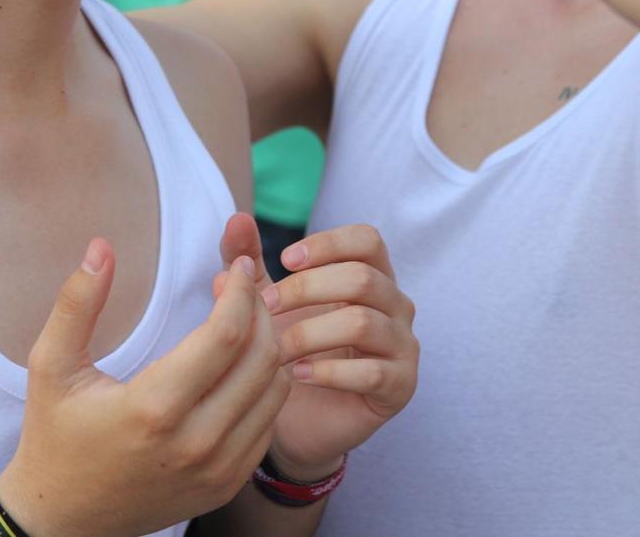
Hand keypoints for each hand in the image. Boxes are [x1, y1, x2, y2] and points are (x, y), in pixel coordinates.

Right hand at [0, 239, 290, 536]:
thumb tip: (101, 246)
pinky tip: (242, 362)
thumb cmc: (54, 436)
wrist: (63, 520)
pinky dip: (265, 384)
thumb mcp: (50, 366)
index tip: (236, 266)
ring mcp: (217, 469)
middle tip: (241, 285)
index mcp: (153, 408)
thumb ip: (76, 304)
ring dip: (269, 344)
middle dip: (260, 308)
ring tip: (244, 318)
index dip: (240, 290)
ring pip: (274, 390)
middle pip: (261, 357)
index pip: (227, 335)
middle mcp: (195, 443)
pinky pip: (268, 422)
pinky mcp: (227, 484)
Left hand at [215, 214, 418, 478]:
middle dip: (307, 290)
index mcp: (372, 275)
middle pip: (363, 278)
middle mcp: (396, 305)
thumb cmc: (288, 350)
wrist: (296, 421)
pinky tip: (298, 376)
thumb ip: (249, 261)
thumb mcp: (264, 302)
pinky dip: (329, 371)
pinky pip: (372, 372)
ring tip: (276, 350)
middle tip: (266, 309)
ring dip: (310, 333)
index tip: (284, 260)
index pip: (367, 239)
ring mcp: (403, 346)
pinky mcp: (400, 387)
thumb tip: (237, 218)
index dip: (328, 243)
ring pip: (364, 322)